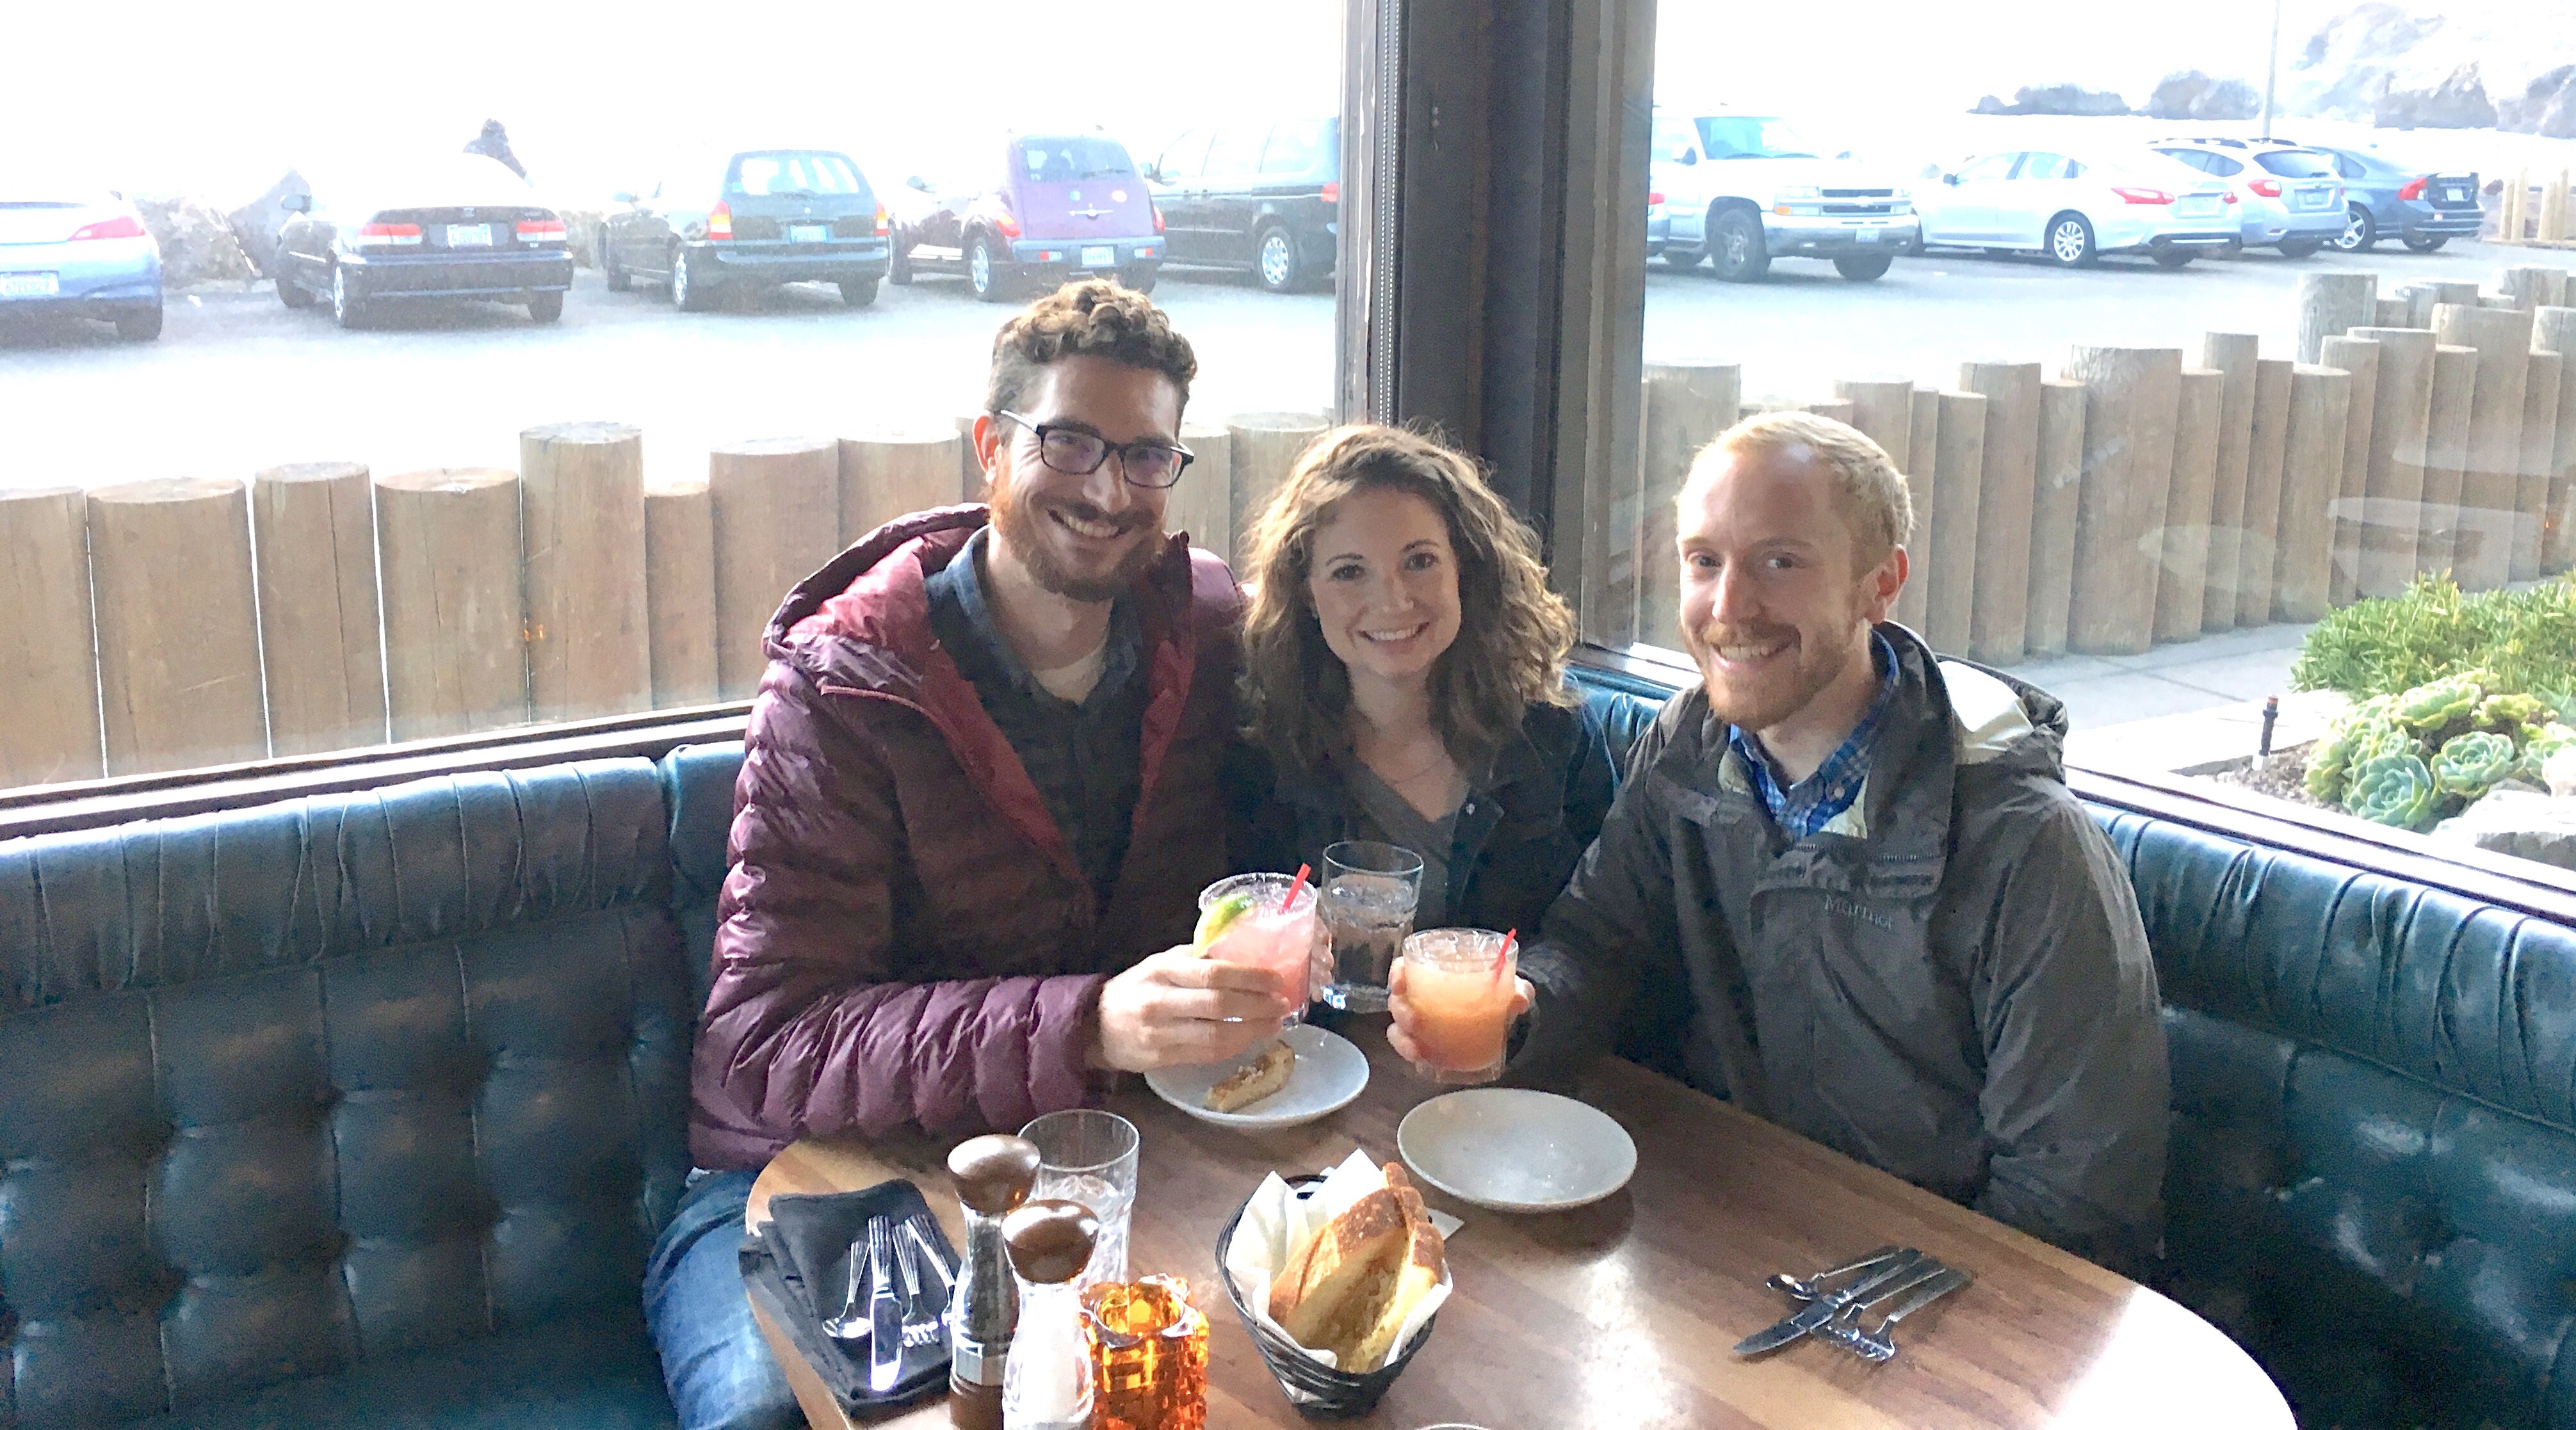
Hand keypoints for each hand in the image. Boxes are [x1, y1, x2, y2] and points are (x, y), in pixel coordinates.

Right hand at [1090, 947, 1295, 1071]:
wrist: (1094, 1027)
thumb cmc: (1136, 989)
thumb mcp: (1159, 963)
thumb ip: (1195, 959)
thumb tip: (1242, 952)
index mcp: (1161, 970)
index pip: (1213, 973)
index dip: (1250, 977)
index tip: (1276, 979)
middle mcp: (1159, 1001)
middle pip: (1219, 1005)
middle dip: (1258, 1005)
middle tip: (1282, 1003)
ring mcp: (1159, 1033)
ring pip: (1216, 1036)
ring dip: (1252, 1031)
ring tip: (1274, 1023)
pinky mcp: (1161, 1059)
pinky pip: (1206, 1055)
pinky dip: (1233, 1047)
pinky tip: (1250, 1038)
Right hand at [1386, 960, 1534, 1065]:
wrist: (1503, 1020)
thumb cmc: (1497, 994)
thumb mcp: (1510, 988)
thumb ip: (1517, 990)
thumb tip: (1519, 999)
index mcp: (1434, 973)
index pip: (1404, 968)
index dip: (1397, 974)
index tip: (1401, 983)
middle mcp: (1420, 997)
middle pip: (1398, 1000)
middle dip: (1400, 1011)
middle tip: (1414, 1020)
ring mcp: (1420, 1023)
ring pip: (1398, 1028)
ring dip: (1402, 1038)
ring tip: (1416, 1049)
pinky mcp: (1425, 1044)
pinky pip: (1410, 1049)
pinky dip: (1411, 1054)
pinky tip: (1421, 1060)